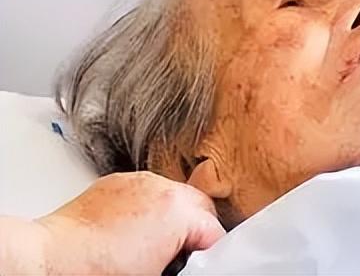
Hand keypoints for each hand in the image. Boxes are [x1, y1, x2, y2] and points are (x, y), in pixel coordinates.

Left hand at [23, 172, 223, 274]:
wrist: (53, 260)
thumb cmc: (99, 270)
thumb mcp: (158, 271)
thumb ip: (187, 258)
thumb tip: (195, 259)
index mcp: (180, 210)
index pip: (217, 231)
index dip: (213, 253)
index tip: (204, 264)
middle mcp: (163, 188)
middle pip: (202, 206)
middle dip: (198, 229)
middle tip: (185, 255)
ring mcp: (140, 181)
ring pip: (175, 195)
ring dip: (173, 215)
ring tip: (155, 243)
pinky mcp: (118, 181)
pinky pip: (147, 191)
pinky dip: (147, 207)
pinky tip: (133, 230)